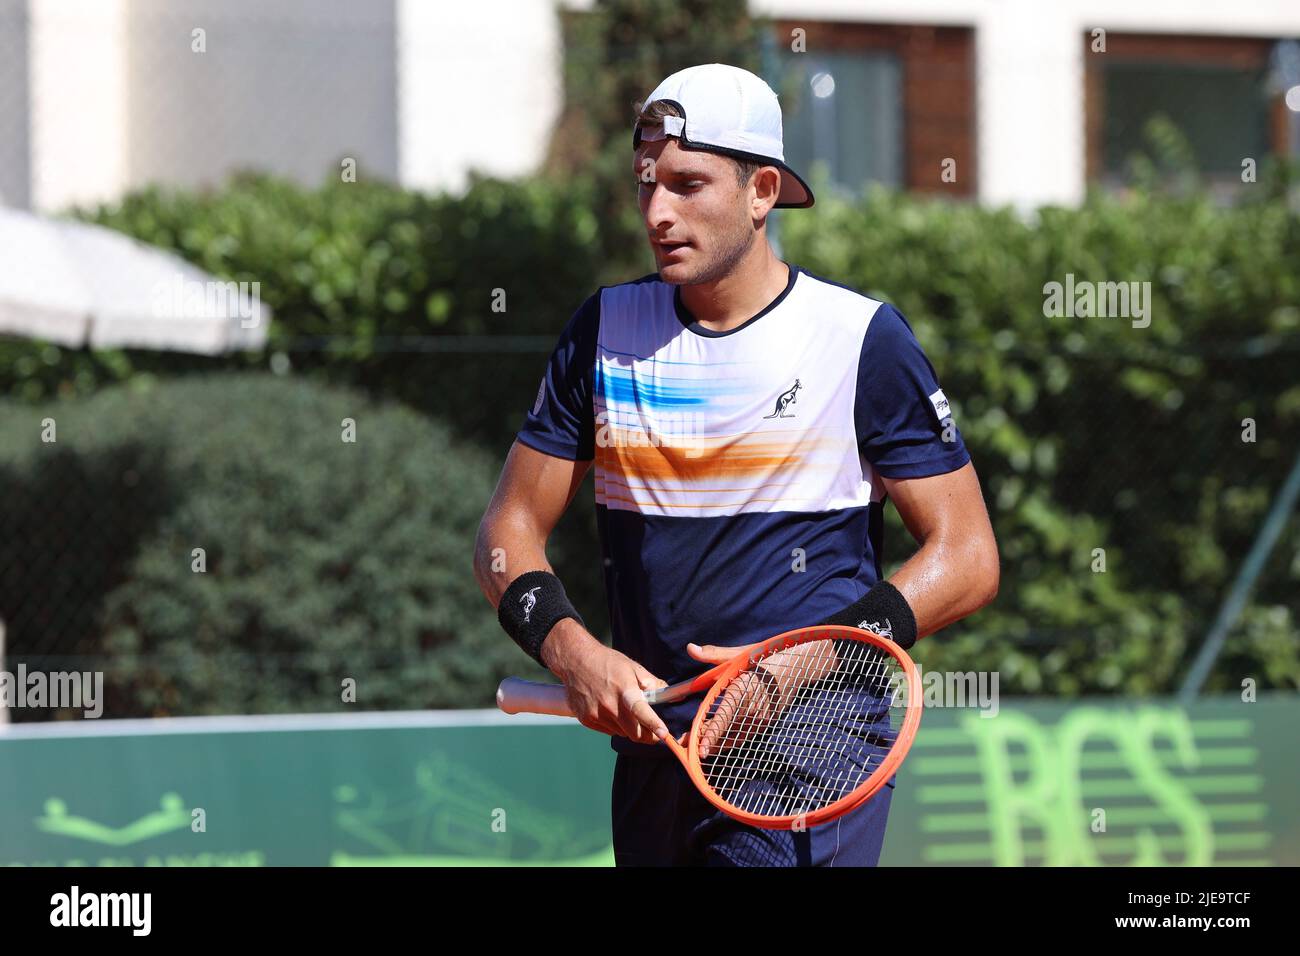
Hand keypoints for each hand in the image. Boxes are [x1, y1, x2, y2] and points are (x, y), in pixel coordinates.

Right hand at [542, 620, 668, 744]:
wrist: (575, 661)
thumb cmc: (607, 662)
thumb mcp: (633, 668)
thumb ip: (653, 684)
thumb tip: (675, 695)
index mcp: (624, 690)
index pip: (641, 712)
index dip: (654, 725)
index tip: (665, 735)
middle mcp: (609, 705)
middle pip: (635, 733)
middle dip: (648, 736)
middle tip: (655, 732)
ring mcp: (596, 714)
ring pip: (622, 733)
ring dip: (630, 728)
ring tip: (626, 711)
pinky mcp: (586, 720)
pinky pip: (608, 731)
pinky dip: (615, 726)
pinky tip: (612, 710)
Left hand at [685, 640, 838, 757]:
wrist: (798, 667)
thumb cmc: (765, 658)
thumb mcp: (739, 654)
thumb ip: (713, 654)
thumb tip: (690, 648)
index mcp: (744, 687)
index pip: (725, 715)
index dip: (711, 732)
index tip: (699, 747)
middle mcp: (753, 707)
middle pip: (725, 729)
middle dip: (704, 737)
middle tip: (684, 741)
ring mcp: (761, 718)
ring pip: (733, 736)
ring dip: (714, 741)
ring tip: (694, 743)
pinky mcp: (766, 723)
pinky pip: (743, 736)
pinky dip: (728, 740)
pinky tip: (715, 741)